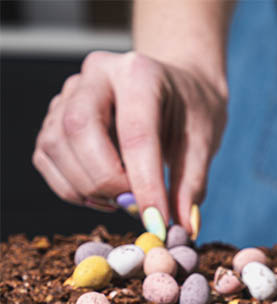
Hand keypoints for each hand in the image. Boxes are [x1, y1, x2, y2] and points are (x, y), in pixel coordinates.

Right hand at [33, 50, 226, 232]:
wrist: (172, 89)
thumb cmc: (189, 113)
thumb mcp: (203, 144)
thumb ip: (190, 186)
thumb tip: (183, 229)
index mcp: (139, 73)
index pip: (136, 134)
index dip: (145, 185)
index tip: (157, 224)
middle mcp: (96, 74)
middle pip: (79, 129)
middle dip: (105, 182)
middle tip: (133, 208)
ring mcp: (68, 93)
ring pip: (55, 145)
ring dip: (86, 188)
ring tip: (121, 202)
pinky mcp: (54, 118)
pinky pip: (46, 159)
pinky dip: (71, 189)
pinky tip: (101, 195)